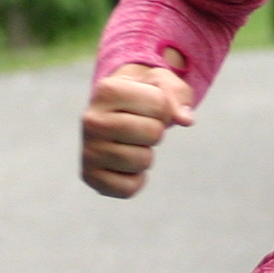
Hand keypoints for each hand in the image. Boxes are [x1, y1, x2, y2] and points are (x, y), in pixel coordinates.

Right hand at [81, 47, 192, 198]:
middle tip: (141, 127)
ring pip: (143, 161)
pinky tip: (125, 164)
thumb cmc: (141, 96)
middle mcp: (91, 120)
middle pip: (153, 133)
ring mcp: (88, 150)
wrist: (113, 113)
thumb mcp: (160, 83)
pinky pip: (129, 188)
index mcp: (107, 90)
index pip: (159, 105)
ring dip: (146, 154)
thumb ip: (176, 95)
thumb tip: (185, 119)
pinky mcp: (90, 176)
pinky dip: (136, 179)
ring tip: (131, 143)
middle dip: (156, 131)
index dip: (164, 108)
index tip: (148, 106)